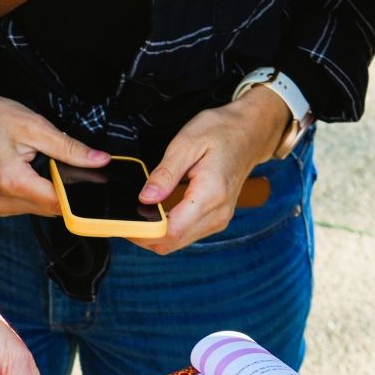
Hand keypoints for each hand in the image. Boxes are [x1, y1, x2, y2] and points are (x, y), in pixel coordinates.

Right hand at [0, 77, 107, 218]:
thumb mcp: (34, 126)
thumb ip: (69, 148)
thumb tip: (99, 161)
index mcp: (11, 182)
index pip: (59, 203)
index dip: (80, 190)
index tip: (93, 176)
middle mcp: (2, 201)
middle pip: (52, 207)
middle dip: (64, 185)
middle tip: (62, 157)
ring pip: (43, 206)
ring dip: (50, 186)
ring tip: (40, 158)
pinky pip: (30, 202)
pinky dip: (38, 187)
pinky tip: (32, 166)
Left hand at [131, 93, 286, 254]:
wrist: (250, 132)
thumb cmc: (221, 131)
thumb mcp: (187, 142)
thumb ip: (165, 173)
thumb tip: (145, 199)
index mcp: (210, 194)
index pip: (171, 232)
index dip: (143, 232)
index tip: (124, 222)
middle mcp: (218, 213)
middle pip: (172, 243)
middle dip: (144, 235)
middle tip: (124, 218)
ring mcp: (219, 219)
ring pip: (178, 242)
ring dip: (155, 234)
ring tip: (139, 213)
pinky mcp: (217, 219)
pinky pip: (186, 234)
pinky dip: (168, 229)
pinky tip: (158, 213)